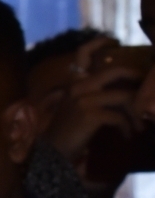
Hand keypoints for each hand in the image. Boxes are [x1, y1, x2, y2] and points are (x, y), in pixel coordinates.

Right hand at [39, 37, 142, 162]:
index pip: (83, 54)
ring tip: (140, 124)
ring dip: (136, 112)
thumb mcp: (78, 108)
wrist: (53, 155)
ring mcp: (83, 100)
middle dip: (136, 78)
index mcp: (75, 83)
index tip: (116, 43)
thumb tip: (121, 89)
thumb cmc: (68, 133)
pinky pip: (119, 116)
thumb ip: (93, 95)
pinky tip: (128, 135)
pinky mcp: (90, 115)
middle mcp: (78, 87)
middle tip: (146, 90)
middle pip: (116, 72)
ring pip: (124, 97)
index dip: (99, 43)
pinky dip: (127, 126)